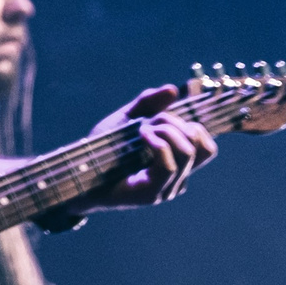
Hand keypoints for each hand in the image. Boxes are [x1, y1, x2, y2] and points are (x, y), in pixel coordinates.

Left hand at [79, 84, 217, 206]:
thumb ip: (147, 104)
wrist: (78, 174)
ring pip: (187, 152)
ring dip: (165, 130)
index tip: (163, 117)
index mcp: (176, 164)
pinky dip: (157, 143)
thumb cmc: (102, 149)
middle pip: (201, 146)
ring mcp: (166, 188)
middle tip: (150, 121)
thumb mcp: (125, 119)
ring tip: (142, 129)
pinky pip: (168, 166)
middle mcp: (177, 178)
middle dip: (177, 123)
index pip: (207, 147)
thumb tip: (173, 89)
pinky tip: (140, 135)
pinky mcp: (151, 194)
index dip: (193, 125)